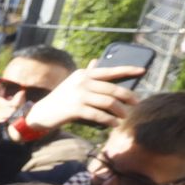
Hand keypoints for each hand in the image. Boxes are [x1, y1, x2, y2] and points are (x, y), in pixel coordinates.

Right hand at [21, 63, 142, 131]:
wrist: (41, 113)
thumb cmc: (61, 99)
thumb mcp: (72, 83)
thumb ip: (86, 73)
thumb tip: (97, 61)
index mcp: (83, 74)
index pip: (109, 70)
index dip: (128, 70)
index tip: (143, 70)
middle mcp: (82, 82)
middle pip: (112, 88)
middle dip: (127, 96)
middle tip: (136, 102)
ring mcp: (78, 96)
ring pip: (107, 102)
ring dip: (119, 110)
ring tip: (125, 116)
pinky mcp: (75, 109)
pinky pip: (98, 115)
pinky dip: (109, 120)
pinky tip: (114, 123)